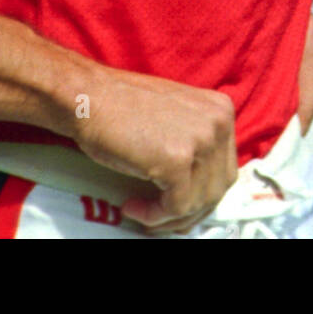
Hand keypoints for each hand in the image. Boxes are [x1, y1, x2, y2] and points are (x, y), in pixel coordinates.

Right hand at [71, 65, 237, 235]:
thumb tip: (200, 187)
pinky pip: (175, 207)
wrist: (89, 96)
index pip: (224, 168)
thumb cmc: (121, 107)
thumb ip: (195, 143)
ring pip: (197, 202)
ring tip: (142, 211)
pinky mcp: (178, 161)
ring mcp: (200, 140)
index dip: (201, 194)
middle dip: (188, 211)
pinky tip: (133, 206)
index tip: (180, 205)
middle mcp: (217, 122)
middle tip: (161, 217)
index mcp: (220, 109)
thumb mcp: (175, 116)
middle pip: (215, 189)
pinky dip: (153, 215)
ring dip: (167, 216)